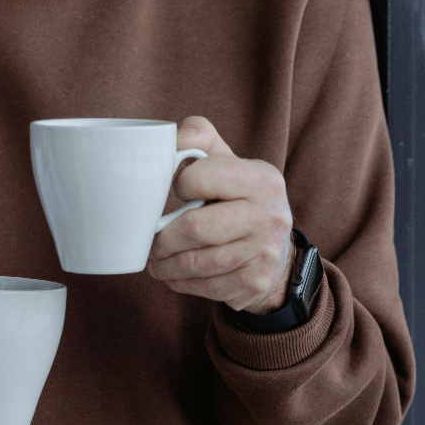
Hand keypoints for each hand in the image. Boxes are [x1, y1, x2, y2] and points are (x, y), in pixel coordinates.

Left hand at [147, 116, 293, 313]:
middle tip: (150, 240)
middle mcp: (270, 216)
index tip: (175, 189)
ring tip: (155, 259)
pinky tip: (174, 275)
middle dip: (162, 237)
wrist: (274, 246)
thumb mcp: (226, 159)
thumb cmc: (236, 195)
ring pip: (196, 263)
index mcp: (262, 179)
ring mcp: (265, 253)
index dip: (179, 183)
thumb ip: (198, 137)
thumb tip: (168, 139)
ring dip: (165, 264)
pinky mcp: (255, 283)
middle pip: (195, 228)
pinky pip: (206, 287)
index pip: (201, 178)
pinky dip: (181, 283)